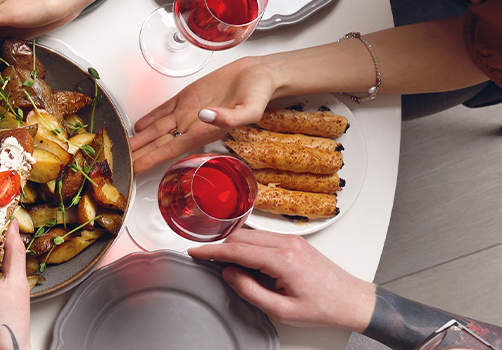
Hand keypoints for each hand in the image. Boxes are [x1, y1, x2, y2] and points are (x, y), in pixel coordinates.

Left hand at [127, 57, 281, 171]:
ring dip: (139, 139)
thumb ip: (229, 117)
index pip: (169, 151)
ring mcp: (187, 111)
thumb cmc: (258, 94)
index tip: (133, 169)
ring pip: (156, 128)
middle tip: (116, 163)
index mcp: (203, 132)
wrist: (260, 74)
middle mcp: (191, 125)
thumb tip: (206, 116)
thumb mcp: (250, 109)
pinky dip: (149, 118)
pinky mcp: (186, 97)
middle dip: (137, 154)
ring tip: (120, 147)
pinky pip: (163, 110)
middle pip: (157, 143)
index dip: (149, 160)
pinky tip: (138, 126)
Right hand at [188, 229, 375, 330]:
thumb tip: (229, 274)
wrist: (351, 301)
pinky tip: (246, 261)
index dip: (211, 251)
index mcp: (283, 260)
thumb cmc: (322, 307)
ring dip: (235, 246)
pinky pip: (262, 237)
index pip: (237, 250)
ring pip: (250, 234)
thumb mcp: (281, 310)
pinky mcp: (295, 241)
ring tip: (229, 265)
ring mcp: (292, 240)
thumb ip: (249, 291)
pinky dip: (248, 245)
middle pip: (241, 237)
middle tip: (209, 263)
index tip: (195, 253)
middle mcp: (288, 244)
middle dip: (221, 248)